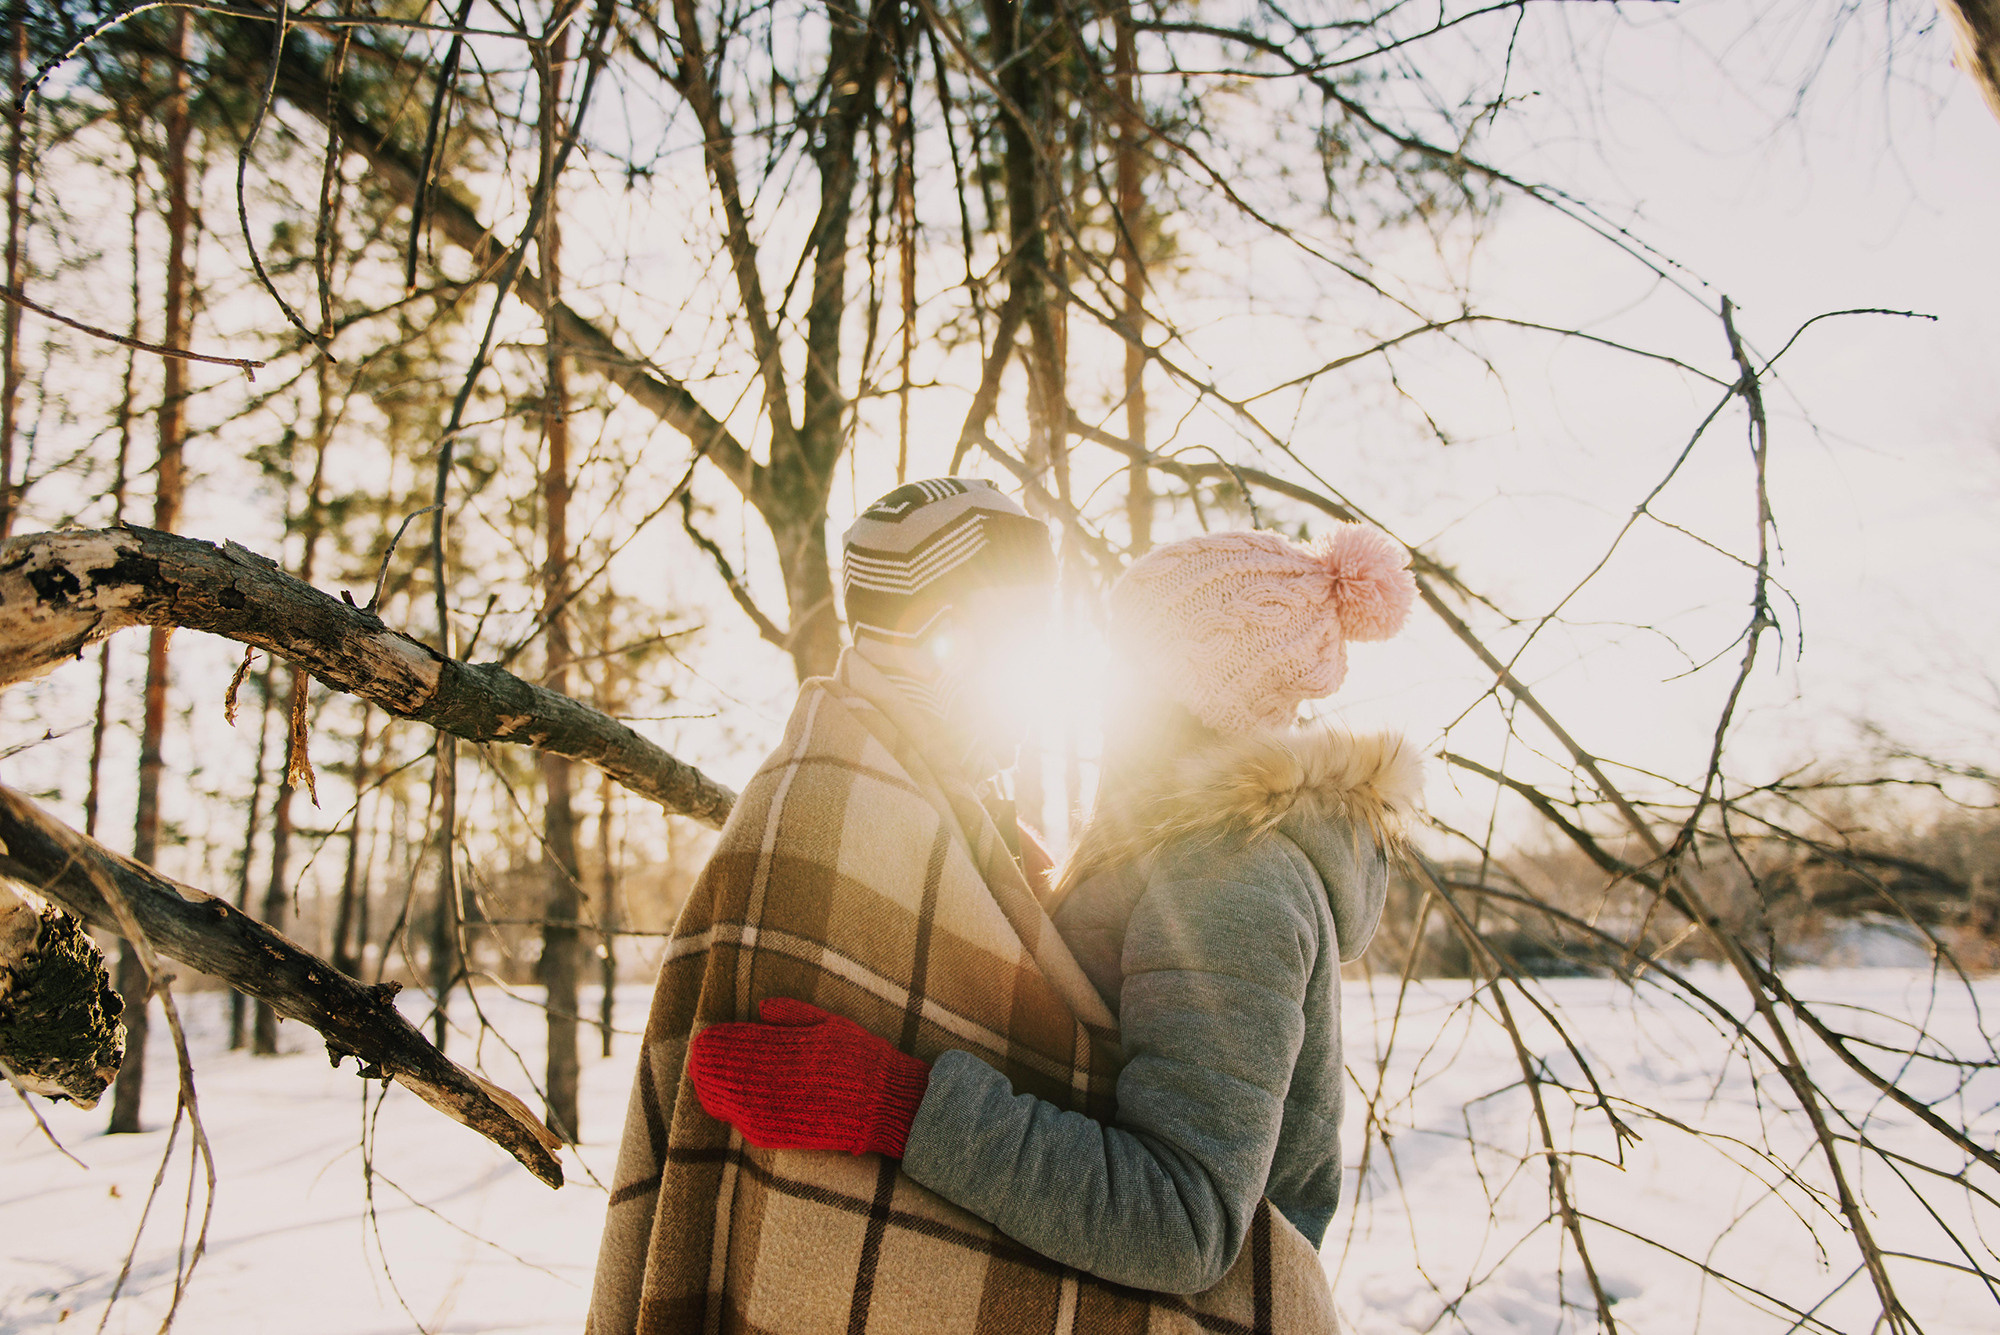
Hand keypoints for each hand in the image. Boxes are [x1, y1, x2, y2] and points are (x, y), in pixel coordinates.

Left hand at [688, 998, 930, 1157]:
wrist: (885, 1106)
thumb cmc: (862, 1060)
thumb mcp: (830, 1023)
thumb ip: (793, 1014)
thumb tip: (762, 1007)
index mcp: (783, 1048)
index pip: (733, 1043)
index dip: (715, 1040)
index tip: (706, 1036)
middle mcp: (771, 1080)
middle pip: (718, 1071)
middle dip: (706, 1062)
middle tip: (699, 1055)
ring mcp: (769, 1110)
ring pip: (720, 1097)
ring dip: (709, 1085)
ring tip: (703, 1074)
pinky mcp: (772, 1135)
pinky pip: (736, 1120)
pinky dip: (725, 1107)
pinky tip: (720, 1099)